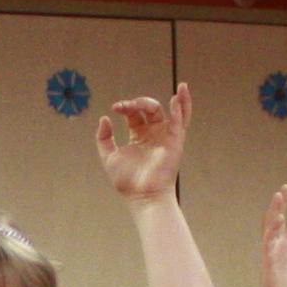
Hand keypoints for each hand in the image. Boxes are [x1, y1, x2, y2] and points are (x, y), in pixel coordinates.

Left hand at [94, 84, 191, 203]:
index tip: (115, 108)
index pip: (134, 113)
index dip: (125, 106)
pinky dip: (182, 107)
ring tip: (164, 90)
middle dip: (137, 103)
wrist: (142, 196)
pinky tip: (178, 96)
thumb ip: (104, 138)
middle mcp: (154, 133)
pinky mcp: (176, 141)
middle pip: (150, 108)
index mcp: (139, 135)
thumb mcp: (109, 157)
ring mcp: (166, 136)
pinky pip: (181, 121)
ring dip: (166, 99)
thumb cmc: (127, 181)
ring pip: (172, 110)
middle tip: (125, 106)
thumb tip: (105, 118)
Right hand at [253, 187, 286, 286]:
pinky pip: (270, 242)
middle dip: (282, 204)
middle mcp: (279, 245)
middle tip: (285, 187)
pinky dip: (274, 230)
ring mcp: (272, 251)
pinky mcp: (269, 259)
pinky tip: (279, 219)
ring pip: (272, 227)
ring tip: (279, 196)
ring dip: (275, 211)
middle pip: (280, 220)